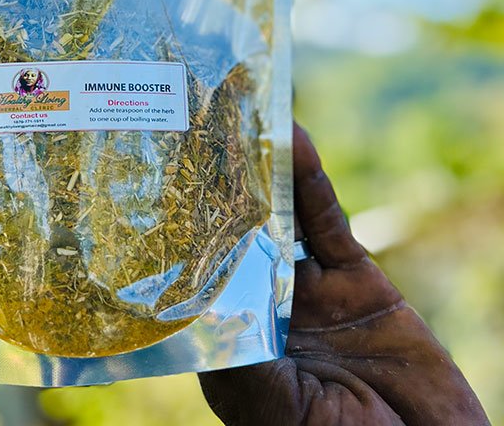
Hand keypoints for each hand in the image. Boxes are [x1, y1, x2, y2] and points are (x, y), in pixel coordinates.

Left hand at [199, 125, 489, 425]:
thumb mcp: (278, 410)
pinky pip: (329, 224)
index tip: (160, 180)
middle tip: (197, 130)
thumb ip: (244, 360)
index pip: (199, 272)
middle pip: (235, 234)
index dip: (182, 228)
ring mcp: (309, 292)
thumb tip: (200, 307)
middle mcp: (265, 307)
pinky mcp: (357, 282)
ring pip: (280, 219)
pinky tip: (297, 146)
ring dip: (264, 171)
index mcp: (232, 340)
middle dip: (220, 187)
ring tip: (246, 120)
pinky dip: (312, 184)